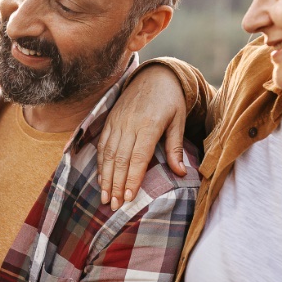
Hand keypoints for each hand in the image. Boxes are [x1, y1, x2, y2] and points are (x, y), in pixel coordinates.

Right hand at [96, 66, 187, 210]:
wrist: (155, 75)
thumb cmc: (171, 100)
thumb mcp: (178, 121)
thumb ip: (176, 148)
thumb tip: (181, 173)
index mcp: (148, 125)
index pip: (137, 158)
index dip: (132, 179)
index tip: (129, 198)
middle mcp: (129, 124)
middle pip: (120, 160)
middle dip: (116, 185)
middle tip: (114, 205)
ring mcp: (117, 122)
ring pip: (107, 154)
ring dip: (105, 178)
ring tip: (105, 197)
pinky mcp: (110, 121)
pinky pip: (102, 145)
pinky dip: (100, 163)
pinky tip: (100, 179)